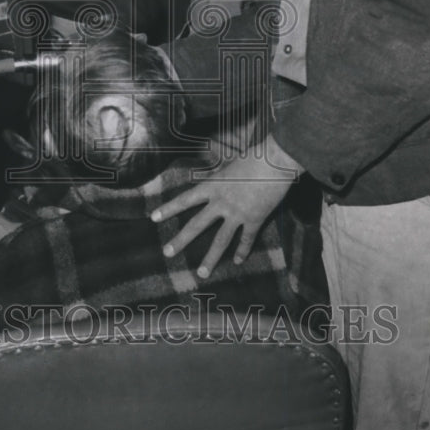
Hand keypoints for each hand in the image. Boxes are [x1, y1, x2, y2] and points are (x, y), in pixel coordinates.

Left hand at [150, 136, 299, 279]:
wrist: (275, 161)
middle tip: (167, 253)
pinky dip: (242, 251)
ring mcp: (237, 213)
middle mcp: (221, 202)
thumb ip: (220, 178)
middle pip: (197, 225)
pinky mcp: (255, 219)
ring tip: (202, 273)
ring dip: (211, 258)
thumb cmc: (253, 157)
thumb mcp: (229, 165)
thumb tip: (214, 180)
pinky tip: (237, 261)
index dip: (168, 208)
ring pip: (221, 240)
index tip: (153, 218)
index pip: (185, 199)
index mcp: (213, 186)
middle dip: (181, 240)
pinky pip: (247, 239)